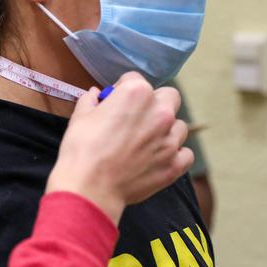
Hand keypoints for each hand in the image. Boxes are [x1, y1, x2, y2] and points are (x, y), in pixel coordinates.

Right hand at [46, 72, 192, 223]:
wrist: (90, 187)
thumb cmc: (82, 149)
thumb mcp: (80, 117)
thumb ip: (91, 100)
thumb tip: (96, 95)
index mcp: (136, 94)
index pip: (135, 79)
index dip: (122, 90)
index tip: (115, 102)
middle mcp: (159, 112)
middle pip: (169, 96)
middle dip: (155, 102)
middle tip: (137, 118)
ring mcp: (170, 139)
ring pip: (179, 126)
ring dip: (166, 129)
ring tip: (146, 142)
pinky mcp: (174, 164)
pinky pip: (185, 153)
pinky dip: (175, 154)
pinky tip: (158, 158)